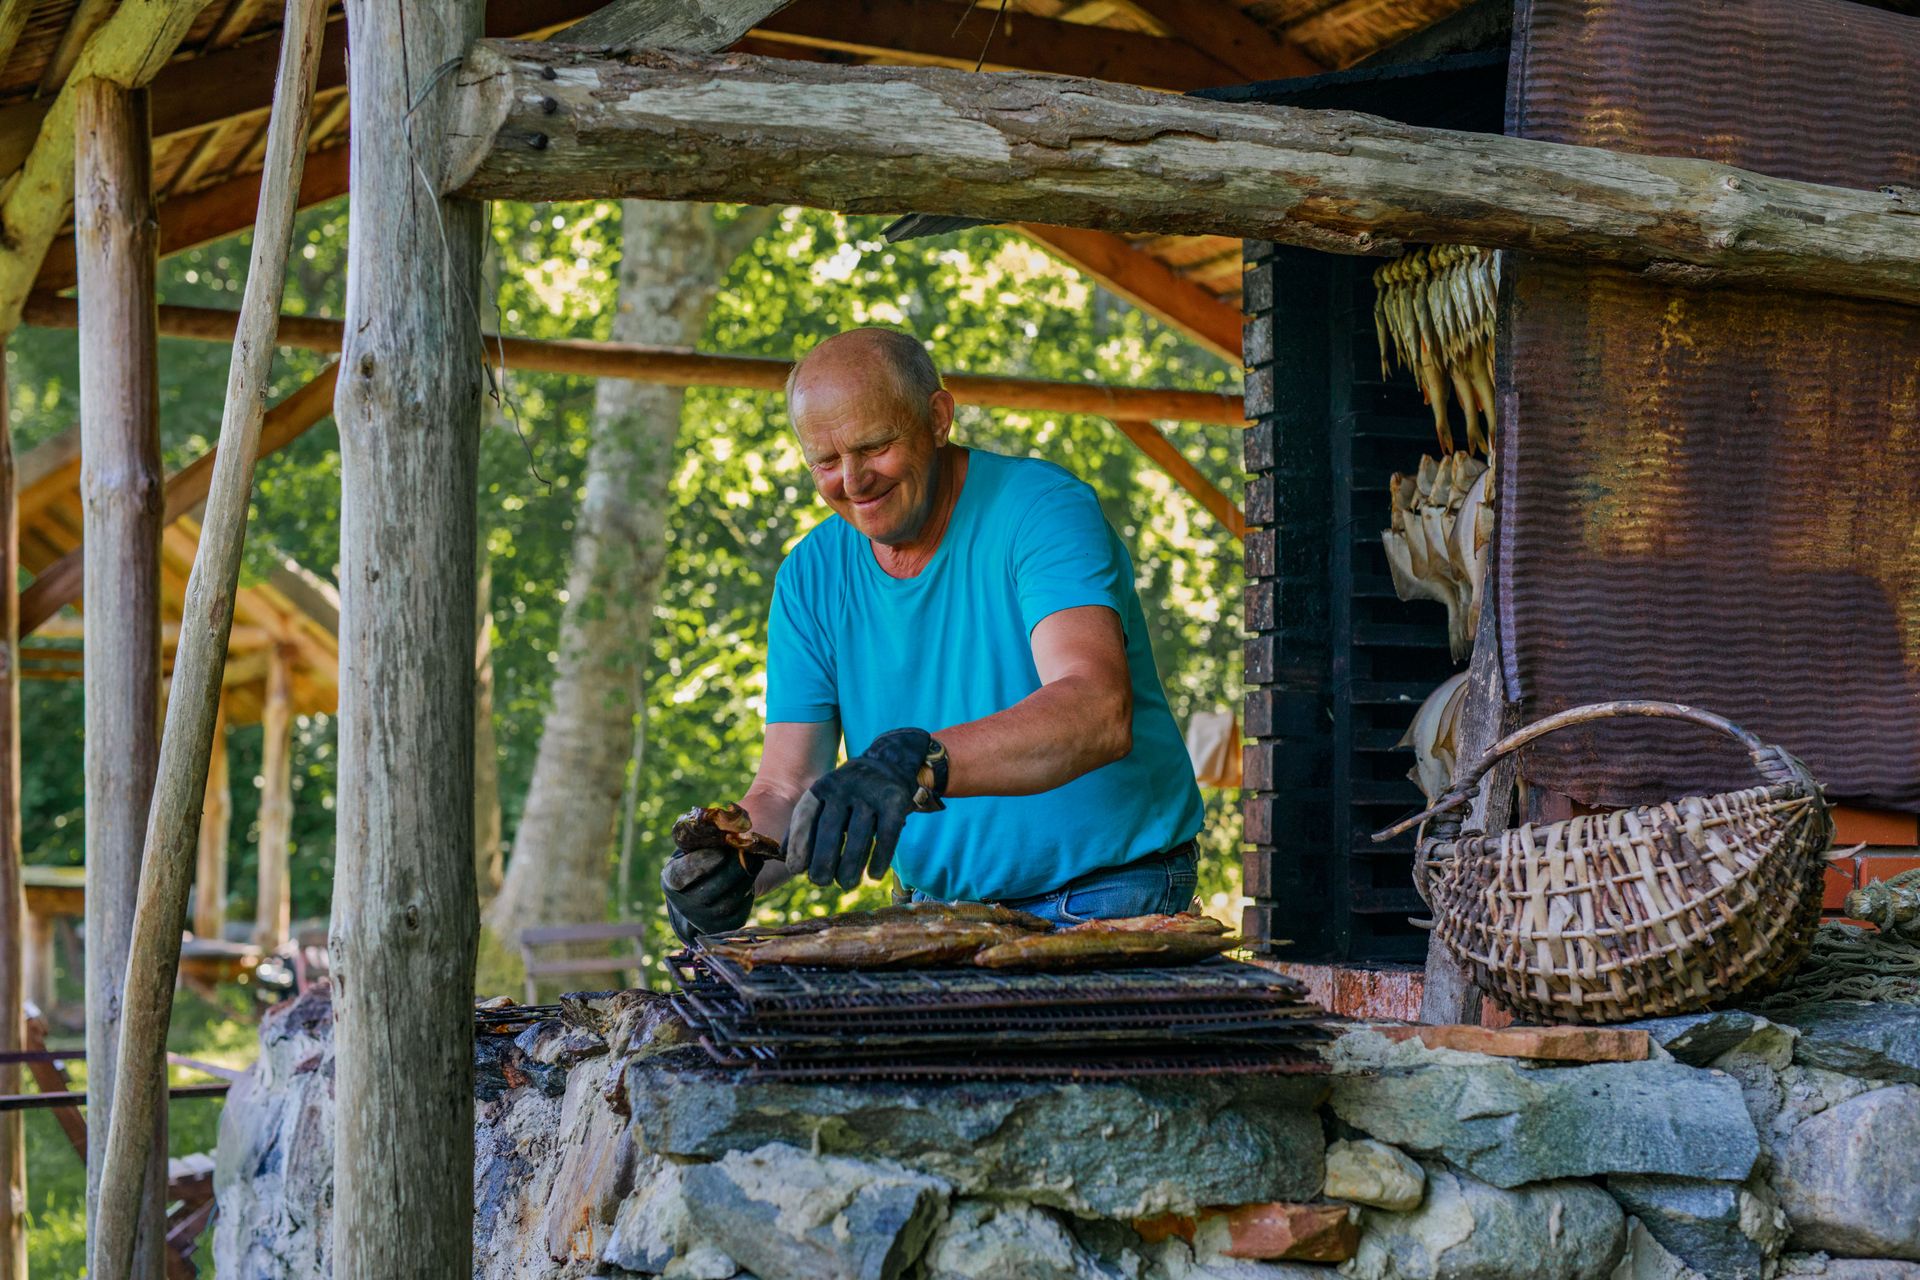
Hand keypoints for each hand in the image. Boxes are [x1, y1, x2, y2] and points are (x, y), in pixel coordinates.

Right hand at [661, 804, 765, 943]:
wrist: (708, 883)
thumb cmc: (702, 856)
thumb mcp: (697, 844)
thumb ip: (706, 835)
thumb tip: (726, 826)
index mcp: (671, 879)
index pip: (680, 875)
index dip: (700, 863)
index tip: (720, 851)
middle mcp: (681, 904)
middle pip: (708, 891)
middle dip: (731, 869)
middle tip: (748, 851)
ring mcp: (700, 919)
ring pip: (727, 903)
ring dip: (744, 880)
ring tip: (754, 860)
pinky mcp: (722, 927)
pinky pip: (739, 912)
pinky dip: (748, 893)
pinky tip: (751, 877)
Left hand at [785, 728, 948, 888]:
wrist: (889, 763)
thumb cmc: (849, 794)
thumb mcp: (824, 800)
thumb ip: (806, 825)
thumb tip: (784, 857)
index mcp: (821, 788)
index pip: (805, 817)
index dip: (799, 845)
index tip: (795, 869)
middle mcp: (843, 787)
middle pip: (829, 829)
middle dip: (822, 860)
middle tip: (820, 882)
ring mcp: (870, 793)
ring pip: (858, 835)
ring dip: (850, 865)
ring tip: (846, 885)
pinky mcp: (895, 801)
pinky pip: (887, 835)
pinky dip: (880, 858)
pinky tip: (874, 876)